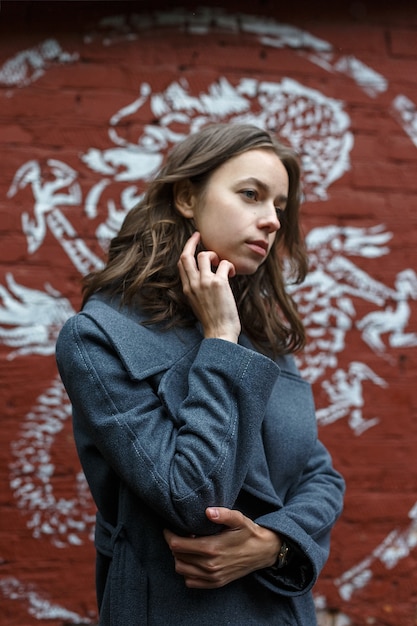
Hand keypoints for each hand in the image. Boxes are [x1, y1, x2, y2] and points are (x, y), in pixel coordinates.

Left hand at [163, 507, 280, 588]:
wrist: (263, 552)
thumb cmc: (248, 532)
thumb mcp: (238, 519)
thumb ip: (223, 514)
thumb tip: (208, 512)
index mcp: (212, 548)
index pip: (178, 545)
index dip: (169, 536)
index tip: (169, 528)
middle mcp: (210, 565)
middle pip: (177, 557)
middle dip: (174, 545)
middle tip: (180, 534)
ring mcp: (212, 577)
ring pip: (181, 570)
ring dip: (179, 558)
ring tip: (187, 546)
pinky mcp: (215, 583)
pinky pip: (191, 582)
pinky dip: (187, 572)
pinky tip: (193, 559)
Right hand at [178, 232, 240, 342]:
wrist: (219, 332)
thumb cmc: (213, 321)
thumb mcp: (198, 304)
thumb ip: (198, 289)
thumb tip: (206, 278)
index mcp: (187, 289)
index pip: (182, 264)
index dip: (187, 251)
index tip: (193, 243)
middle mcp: (193, 284)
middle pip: (186, 256)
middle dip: (192, 242)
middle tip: (199, 235)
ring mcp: (205, 283)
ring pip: (204, 255)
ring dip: (214, 255)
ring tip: (222, 265)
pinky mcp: (219, 283)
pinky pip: (223, 263)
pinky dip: (229, 266)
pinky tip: (232, 274)